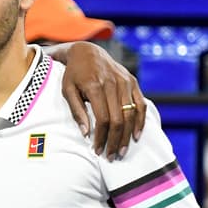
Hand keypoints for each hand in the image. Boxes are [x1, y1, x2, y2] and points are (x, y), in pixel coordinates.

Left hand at [57, 41, 146, 158]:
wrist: (87, 52)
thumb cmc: (74, 74)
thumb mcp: (67, 90)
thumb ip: (76, 111)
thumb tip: (86, 133)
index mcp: (95, 86)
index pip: (102, 119)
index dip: (101, 137)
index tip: (97, 150)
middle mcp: (113, 84)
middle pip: (118, 119)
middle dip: (115, 140)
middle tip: (111, 156)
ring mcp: (125, 82)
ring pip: (131, 114)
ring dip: (127, 135)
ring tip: (121, 150)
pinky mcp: (132, 82)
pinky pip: (140, 104)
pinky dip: (140, 121)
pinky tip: (136, 135)